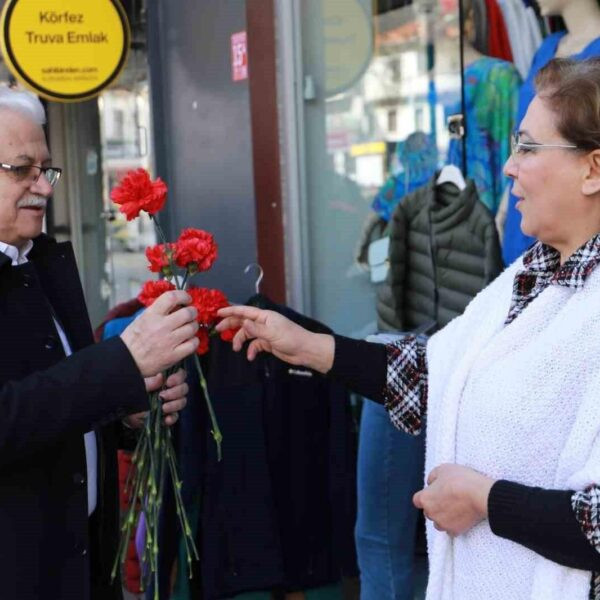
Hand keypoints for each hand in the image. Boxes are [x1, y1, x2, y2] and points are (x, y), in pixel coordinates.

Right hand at [120, 290, 198, 376]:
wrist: (127, 360)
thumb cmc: (133, 340)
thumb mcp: (141, 318)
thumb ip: (158, 310)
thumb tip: (175, 304)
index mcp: (152, 315)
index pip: (172, 297)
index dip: (183, 296)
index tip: (186, 299)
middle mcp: (161, 326)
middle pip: (187, 313)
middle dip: (193, 312)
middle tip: (191, 314)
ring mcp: (169, 341)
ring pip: (192, 328)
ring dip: (193, 326)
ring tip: (189, 327)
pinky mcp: (174, 355)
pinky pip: (193, 344)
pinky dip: (194, 341)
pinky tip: (189, 340)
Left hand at [124, 368, 188, 427]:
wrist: (123, 411)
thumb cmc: (130, 393)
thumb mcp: (137, 385)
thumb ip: (149, 381)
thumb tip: (161, 377)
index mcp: (164, 379)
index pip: (180, 374)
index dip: (178, 378)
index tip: (168, 382)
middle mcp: (169, 389)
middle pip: (184, 388)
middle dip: (175, 392)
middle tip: (162, 396)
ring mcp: (169, 402)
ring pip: (182, 401)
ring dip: (174, 405)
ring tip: (163, 408)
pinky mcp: (167, 415)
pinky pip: (175, 416)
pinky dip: (172, 418)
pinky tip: (166, 419)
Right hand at [216, 305, 334, 372]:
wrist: (304, 351)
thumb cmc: (291, 338)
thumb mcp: (272, 334)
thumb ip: (256, 329)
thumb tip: (243, 323)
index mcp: (265, 316)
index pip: (244, 311)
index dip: (231, 311)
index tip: (218, 313)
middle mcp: (263, 323)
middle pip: (243, 321)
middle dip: (231, 325)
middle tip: (218, 329)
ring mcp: (265, 333)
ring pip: (247, 334)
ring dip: (240, 340)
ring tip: (235, 348)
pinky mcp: (268, 343)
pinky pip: (255, 345)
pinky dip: (251, 350)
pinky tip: (251, 357)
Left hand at [413, 463, 494, 536]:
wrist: (480, 495)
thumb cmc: (460, 479)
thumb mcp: (442, 469)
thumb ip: (432, 477)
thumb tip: (431, 483)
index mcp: (425, 498)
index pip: (417, 500)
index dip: (426, 495)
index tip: (434, 493)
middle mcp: (431, 513)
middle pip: (428, 511)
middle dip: (435, 506)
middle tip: (448, 498)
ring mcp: (443, 524)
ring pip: (438, 522)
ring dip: (443, 517)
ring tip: (455, 508)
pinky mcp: (455, 531)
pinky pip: (451, 530)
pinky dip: (454, 525)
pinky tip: (461, 516)